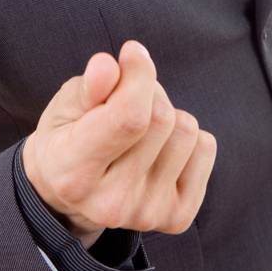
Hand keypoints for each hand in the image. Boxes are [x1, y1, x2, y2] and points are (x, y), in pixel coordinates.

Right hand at [21, 40, 217, 247]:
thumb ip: (88, 87)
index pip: (129, 117)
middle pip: (162, 119)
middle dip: (149, 91)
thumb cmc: (68, 137)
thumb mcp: (65, 107)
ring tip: (140, 128)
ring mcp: (147, 214)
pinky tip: (159, 150)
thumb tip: (109, 66)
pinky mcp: (176, 217)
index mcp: (74, 172)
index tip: (132, 52)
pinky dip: (188, 138)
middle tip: (126, 98)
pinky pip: (206, 149)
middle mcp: (111, 202)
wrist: (71, 195)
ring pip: (187, 131)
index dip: (139, 75)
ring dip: (169, 115)